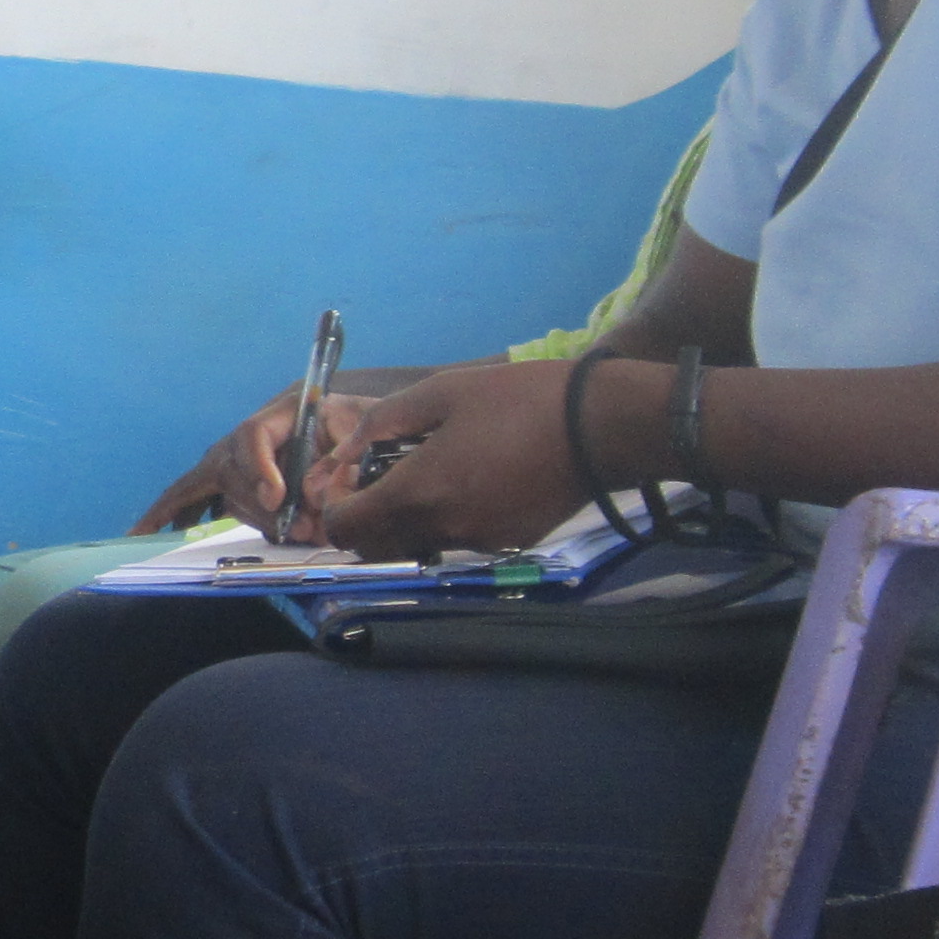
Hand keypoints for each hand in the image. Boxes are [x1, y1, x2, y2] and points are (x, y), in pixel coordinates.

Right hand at [133, 383, 364, 536]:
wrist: (343, 432)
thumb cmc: (351, 428)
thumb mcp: (355, 434)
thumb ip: (337, 462)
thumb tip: (309, 497)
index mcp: (278, 414)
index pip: (252, 435)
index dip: (260, 468)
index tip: (278, 498)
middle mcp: (244, 438)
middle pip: (233, 471)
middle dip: (264, 508)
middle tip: (303, 530)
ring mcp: (228, 460)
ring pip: (223, 495)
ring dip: (256, 520)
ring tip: (296, 534)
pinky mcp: (223, 484)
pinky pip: (186, 497)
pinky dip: (165, 514)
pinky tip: (141, 532)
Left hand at [310, 362, 582, 557]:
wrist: (601, 427)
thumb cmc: (519, 399)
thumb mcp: (440, 391)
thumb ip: (382, 423)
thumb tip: (347, 452)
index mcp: (419, 492)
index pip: (347, 529)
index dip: (337, 505)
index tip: (353, 476)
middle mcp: (444, 529)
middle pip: (377, 547)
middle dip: (367, 518)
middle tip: (384, 475)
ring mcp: (479, 542)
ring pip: (418, 544)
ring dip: (408, 519)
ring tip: (433, 471)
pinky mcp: (510, 543)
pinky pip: (459, 539)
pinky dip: (450, 519)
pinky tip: (472, 480)